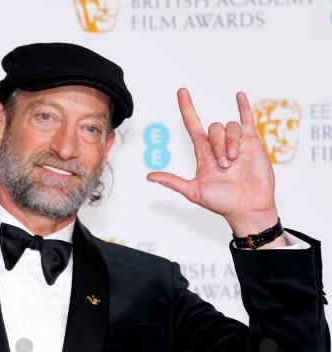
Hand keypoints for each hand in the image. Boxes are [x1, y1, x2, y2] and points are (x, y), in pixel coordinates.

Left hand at [147, 88, 282, 239]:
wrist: (247, 208)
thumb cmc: (222, 202)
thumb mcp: (193, 191)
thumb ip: (172, 181)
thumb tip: (149, 176)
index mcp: (203, 153)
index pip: (192, 125)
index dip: (187, 108)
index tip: (182, 92)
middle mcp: (218, 146)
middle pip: (213, 128)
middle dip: (218, 145)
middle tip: (224, 165)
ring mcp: (235, 143)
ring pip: (229, 127)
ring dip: (230, 143)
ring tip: (234, 161)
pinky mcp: (252, 143)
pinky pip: (247, 120)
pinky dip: (244, 107)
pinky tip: (239, 96)